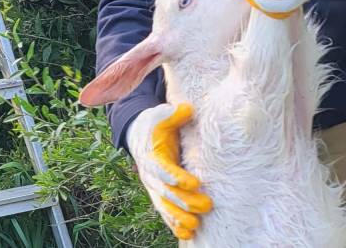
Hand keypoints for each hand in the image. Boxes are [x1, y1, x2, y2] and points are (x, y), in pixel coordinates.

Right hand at [126, 102, 212, 240]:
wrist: (138, 136)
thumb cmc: (154, 124)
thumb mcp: (161, 114)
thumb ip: (174, 114)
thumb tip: (187, 110)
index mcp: (152, 155)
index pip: (164, 169)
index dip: (177, 177)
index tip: (194, 183)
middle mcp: (150, 175)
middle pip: (167, 192)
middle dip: (186, 201)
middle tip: (207, 205)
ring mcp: (154, 187)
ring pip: (165, 206)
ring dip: (180, 217)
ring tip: (196, 226)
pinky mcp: (159, 194)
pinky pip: (165, 212)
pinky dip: (175, 224)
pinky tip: (188, 235)